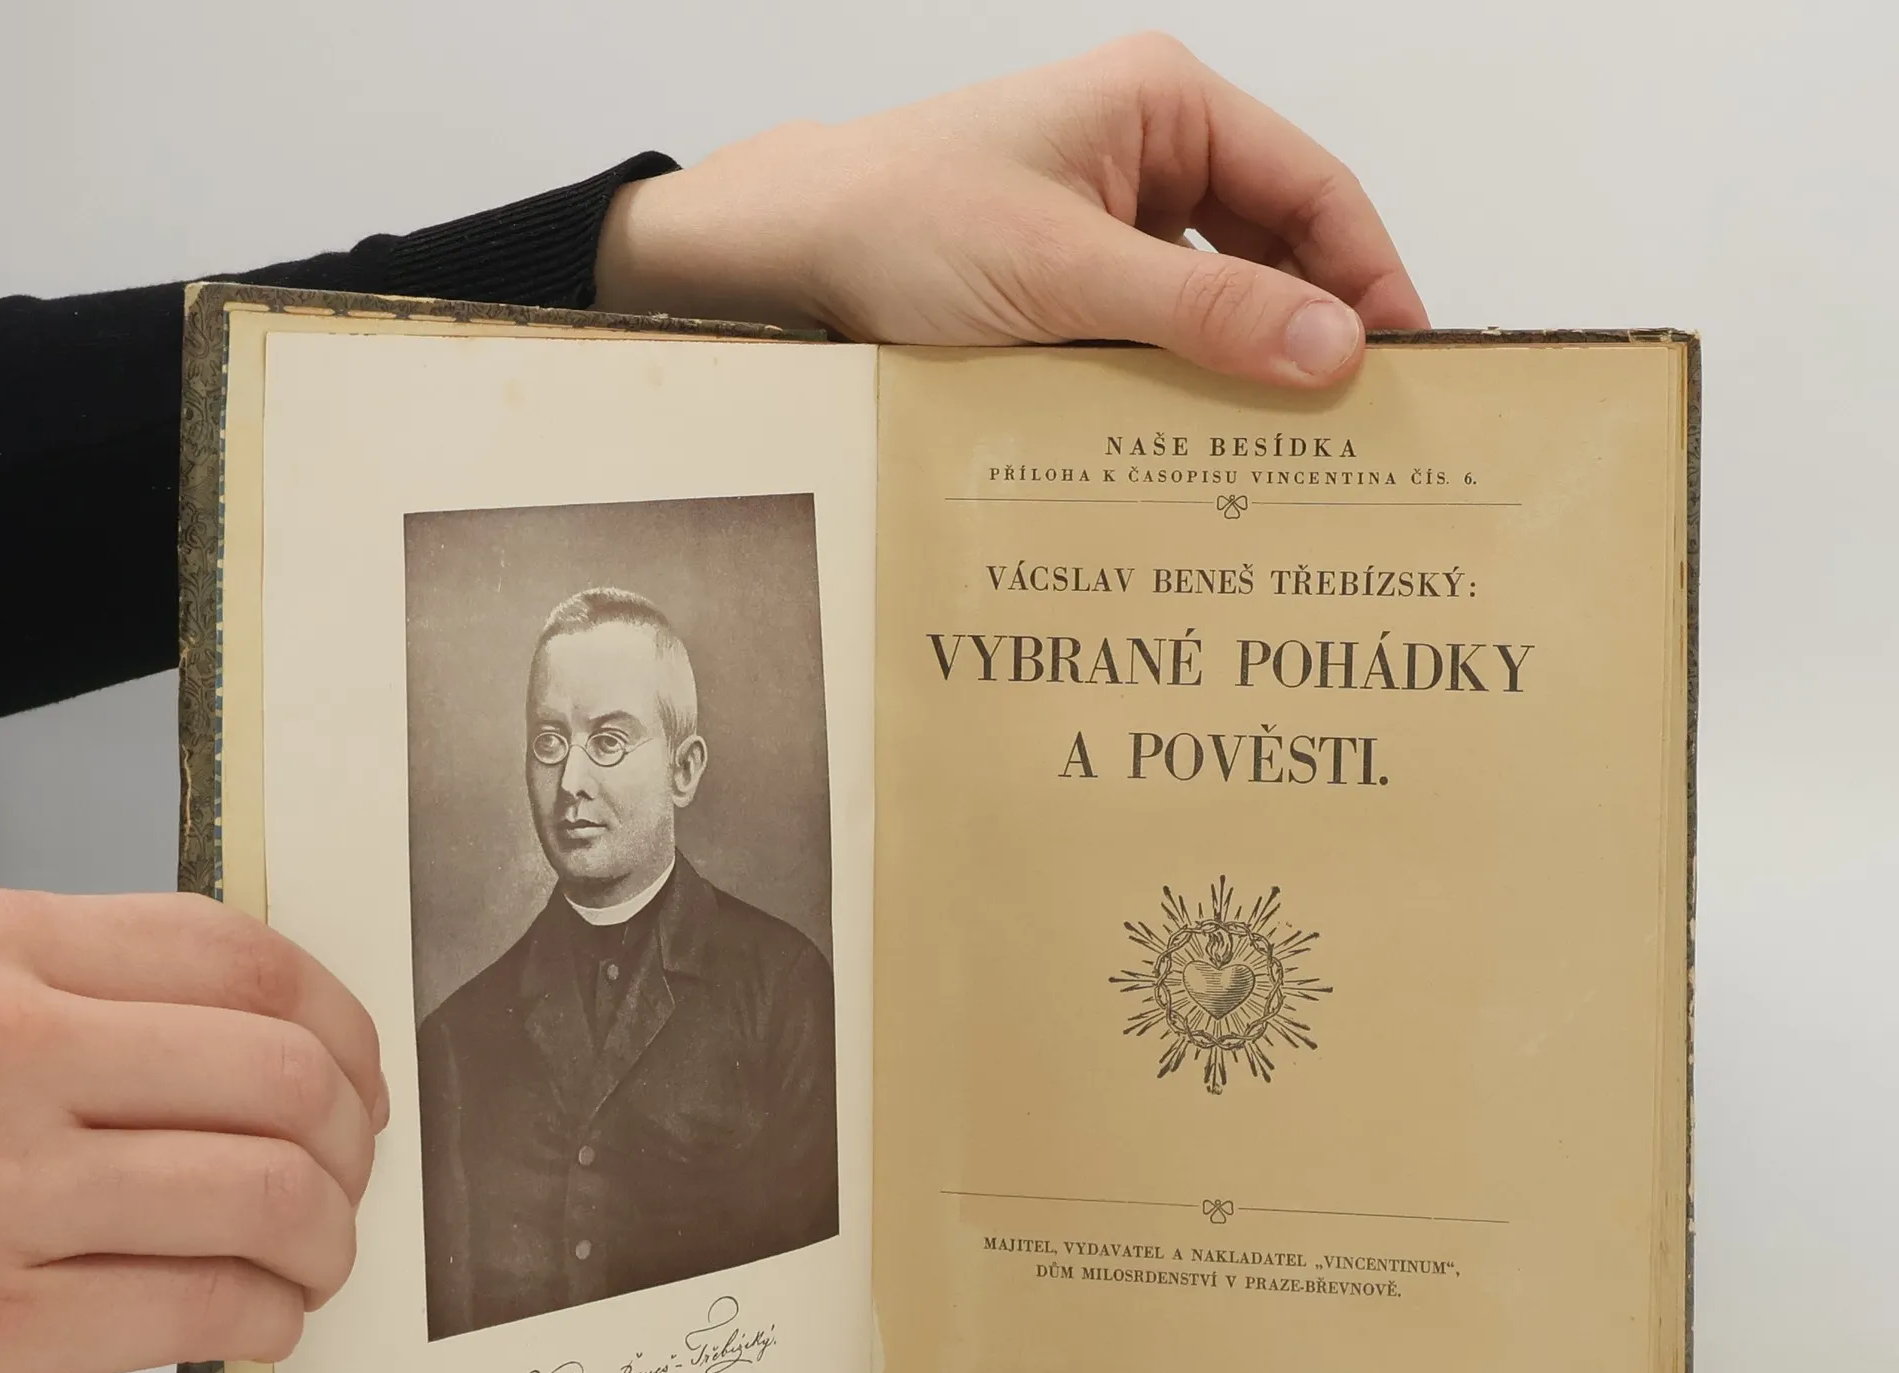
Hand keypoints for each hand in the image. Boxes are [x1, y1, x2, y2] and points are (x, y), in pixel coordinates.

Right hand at [0, 891, 386, 1372]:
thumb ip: (84, 992)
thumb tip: (271, 1042)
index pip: (240, 964)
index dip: (344, 1025)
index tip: (363, 1072)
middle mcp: (6, 1058)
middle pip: (282, 1078)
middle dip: (351, 1139)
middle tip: (348, 1171)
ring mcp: (0, 1193)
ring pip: (267, 1197)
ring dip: (329, 1237)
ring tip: (315, 1255)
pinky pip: (205, 1308)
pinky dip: (269, 1317)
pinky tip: (259, 1316)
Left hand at [598, 33, 1426, 387]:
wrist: (787, 254)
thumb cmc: (903, 226)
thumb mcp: (1065, 277)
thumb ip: (1204, 314)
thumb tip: (1334, 349)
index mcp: (1165, 105)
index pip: (1314, 188)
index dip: (1370, 277)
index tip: (1406, 365)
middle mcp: (1150, 149)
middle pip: (1277, 243)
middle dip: (1315, 328)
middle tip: (1356, 427)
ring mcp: (1113, 212)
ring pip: (1221, 292)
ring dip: (1249, 362)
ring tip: (1289, 446)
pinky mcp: (1076, 274)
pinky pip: (1163, 324)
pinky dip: (1188, 375)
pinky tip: (1202, 433)